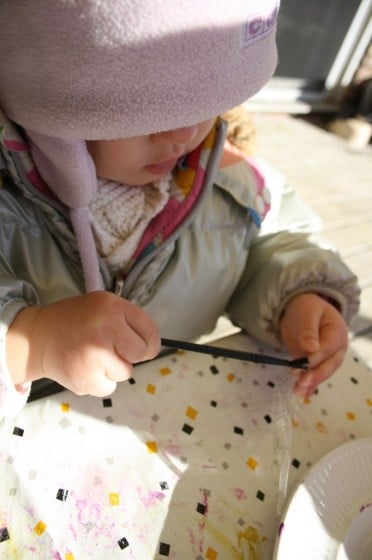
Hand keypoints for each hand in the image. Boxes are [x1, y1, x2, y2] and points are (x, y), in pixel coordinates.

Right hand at [7, 291, 159, 396]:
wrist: (37, 337)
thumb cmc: (75, 321)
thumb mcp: (103, 306)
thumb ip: (127, 320)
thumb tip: (151, 344)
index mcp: (113, 307)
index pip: (150, 330)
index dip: (149, 343)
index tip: (143, 347)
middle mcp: (106, 328)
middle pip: (141, 353)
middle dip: (130, 355)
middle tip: (112, 350)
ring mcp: (94, 355)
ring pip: (125, 372)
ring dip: (113, 369)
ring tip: (93, 357)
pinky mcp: (85, 379)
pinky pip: (109, 387)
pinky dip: (99, 382)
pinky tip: (85, 368)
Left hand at [279, 292, 347, 397]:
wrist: (302, 309)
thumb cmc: (307, 308)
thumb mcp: (307, 312)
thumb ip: (308, 330)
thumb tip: (311, 347)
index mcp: (337, 333)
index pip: (327, 348)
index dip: (315, 358)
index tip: (301, 366)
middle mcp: (336, 348)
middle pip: (328, 365)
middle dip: (315, 376)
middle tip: (301, 384)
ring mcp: (327, 358)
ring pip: (322, 373)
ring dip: (311, 383)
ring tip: (298, 391)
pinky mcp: (316, 364)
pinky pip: (314, 375)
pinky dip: (308, 385)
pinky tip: (302, 394)